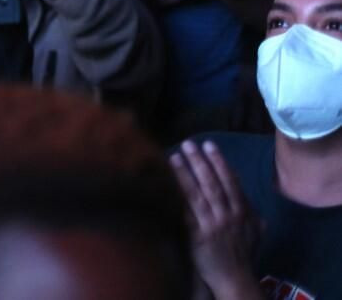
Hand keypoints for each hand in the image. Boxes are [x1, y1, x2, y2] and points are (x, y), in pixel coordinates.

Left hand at [170, 141, 260, 299]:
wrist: (234, 278)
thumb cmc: (243, 253)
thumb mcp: (255, 230)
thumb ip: (252, 211)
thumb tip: (246, 194)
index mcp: (242, 211)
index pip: (231, 182)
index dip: (220, 162)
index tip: (209, 145)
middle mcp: (228, 215)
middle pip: (213, 183)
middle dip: (201, 162)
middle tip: (189, 144)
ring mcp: (212, 225)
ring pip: (198, 195)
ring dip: (186, 174)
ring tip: (175, 157)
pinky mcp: (198, 235)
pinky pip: (185, 213)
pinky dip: (177, 197)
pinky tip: (166, 184)